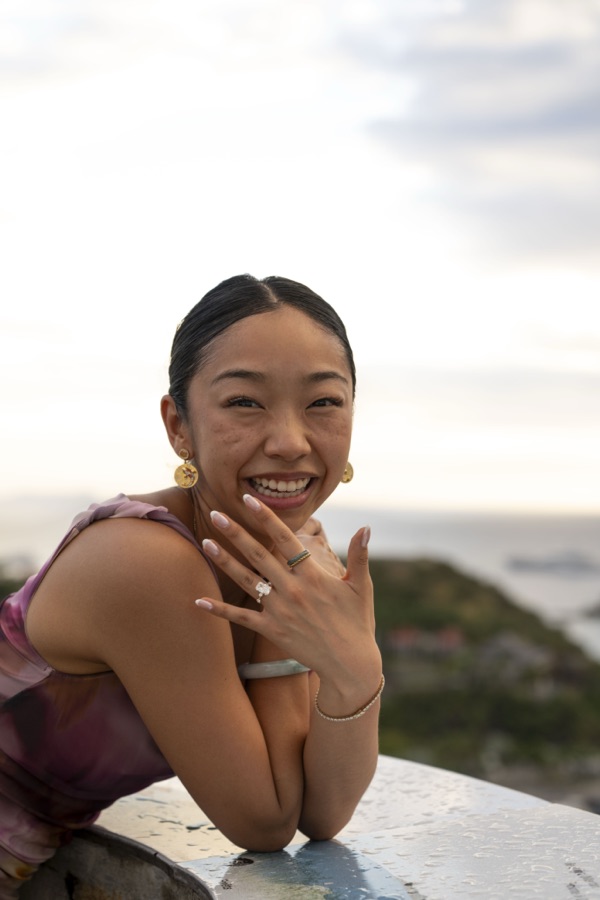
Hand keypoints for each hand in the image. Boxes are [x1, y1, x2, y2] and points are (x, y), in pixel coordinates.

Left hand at [195, 495, 378, 684]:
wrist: (350, 664)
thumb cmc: (358, 622)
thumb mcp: (361, 586)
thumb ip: (359, 555)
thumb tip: (366, 527)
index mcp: (313, 575)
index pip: (286, 539)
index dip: (266, 518)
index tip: (249, 500)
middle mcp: (293, 590)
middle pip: (259, 555)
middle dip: (236, 533)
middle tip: (215, 514)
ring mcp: (280, 611)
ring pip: (246, 581)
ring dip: (224, 561)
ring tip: (205, 543)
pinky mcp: (271, 630)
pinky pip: (241, 618)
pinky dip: (219, 610)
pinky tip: (199, 600)